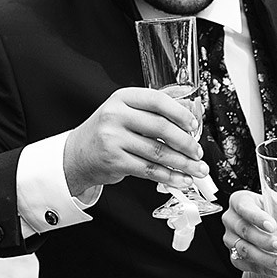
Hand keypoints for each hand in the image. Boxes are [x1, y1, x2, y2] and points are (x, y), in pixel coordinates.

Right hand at [62, 88, 207, 199]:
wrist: (78, 154)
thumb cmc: (107, 132)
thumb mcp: (125, 112)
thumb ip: (153, 112)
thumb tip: (190, 116)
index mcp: (123, 98)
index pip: (157, 101)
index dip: (181, 113)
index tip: (194, 126)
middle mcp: (116, 115)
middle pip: (161, 128)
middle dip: (186, 143)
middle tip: (198, 152)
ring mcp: (113, 139)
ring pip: (158, 152)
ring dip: (182, 164)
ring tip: (197, 170)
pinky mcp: (115, 161)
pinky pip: (149, 170)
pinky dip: (169, 177)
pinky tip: (181, 179)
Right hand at [220, 189, 276, 277]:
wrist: (265, 226)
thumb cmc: (274, 212)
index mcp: (241, 201)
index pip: (244, 207)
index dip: (257, 217)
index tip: (273, 225)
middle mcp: (232, 219)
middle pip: (245, 231)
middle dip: (265, 241)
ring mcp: (230, 238)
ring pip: (243, 250)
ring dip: (264, 259)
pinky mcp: (234, 255)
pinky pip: (244, 264)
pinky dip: (261, 269)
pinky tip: (276, 272)